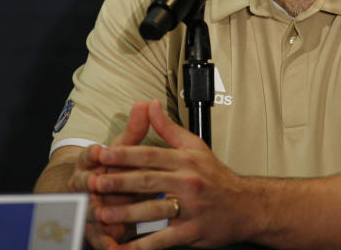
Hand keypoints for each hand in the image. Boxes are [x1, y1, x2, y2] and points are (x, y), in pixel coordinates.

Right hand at [68, 102, 151, 248]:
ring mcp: (87, 209)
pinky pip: (97, 238)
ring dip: (95, 213)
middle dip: (89, 183)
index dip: (92, 153)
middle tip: (97, 183)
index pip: (87, 155)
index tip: (99, 149)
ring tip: (105, 216)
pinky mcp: (93, 231)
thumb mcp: (126, 150)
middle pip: (82, 184)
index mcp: (91, 164)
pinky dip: (105, 242)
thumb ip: (136, 130)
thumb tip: (146, 102)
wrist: (103, 198)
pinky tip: (114, 247)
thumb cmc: (118, 170)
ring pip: (88, 210)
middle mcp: (84, 186)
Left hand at [89, 100, 255, 248]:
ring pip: (154, 210)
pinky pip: (164, 239)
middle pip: (148, 181)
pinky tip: (124, 248)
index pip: (151, 154)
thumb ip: (168, 128)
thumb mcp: (195, 147)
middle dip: (119, 182)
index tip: (102, 154)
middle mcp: (188, 182)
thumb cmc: (216, 177)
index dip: (125, 154)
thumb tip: (150, 105)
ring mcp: (191, 208)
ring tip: (102, 213)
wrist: (246, 206)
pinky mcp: (192, 231)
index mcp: (186, 161)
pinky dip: (143, 246)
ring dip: (126, 214)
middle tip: (95, 183)